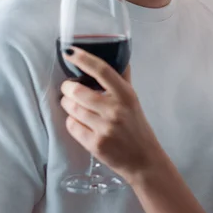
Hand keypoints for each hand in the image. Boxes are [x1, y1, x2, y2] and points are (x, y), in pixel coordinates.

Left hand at [60, 48, 164, 182]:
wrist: (144, 161)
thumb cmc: (137, 128)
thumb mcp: (133, 101)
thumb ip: (122, 80)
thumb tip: (118, 56)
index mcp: (126, 95)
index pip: (102, 70)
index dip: (83, 58)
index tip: (69, 51)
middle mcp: (115, 110)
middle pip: (77, 90)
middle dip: (67, 88)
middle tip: (69, 89)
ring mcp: (105, 128)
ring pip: (71, 108)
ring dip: (68, 105)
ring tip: (74, 106)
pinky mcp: (95, 144)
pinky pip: (72, 125)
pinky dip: (72, 122)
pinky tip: (80, 123)